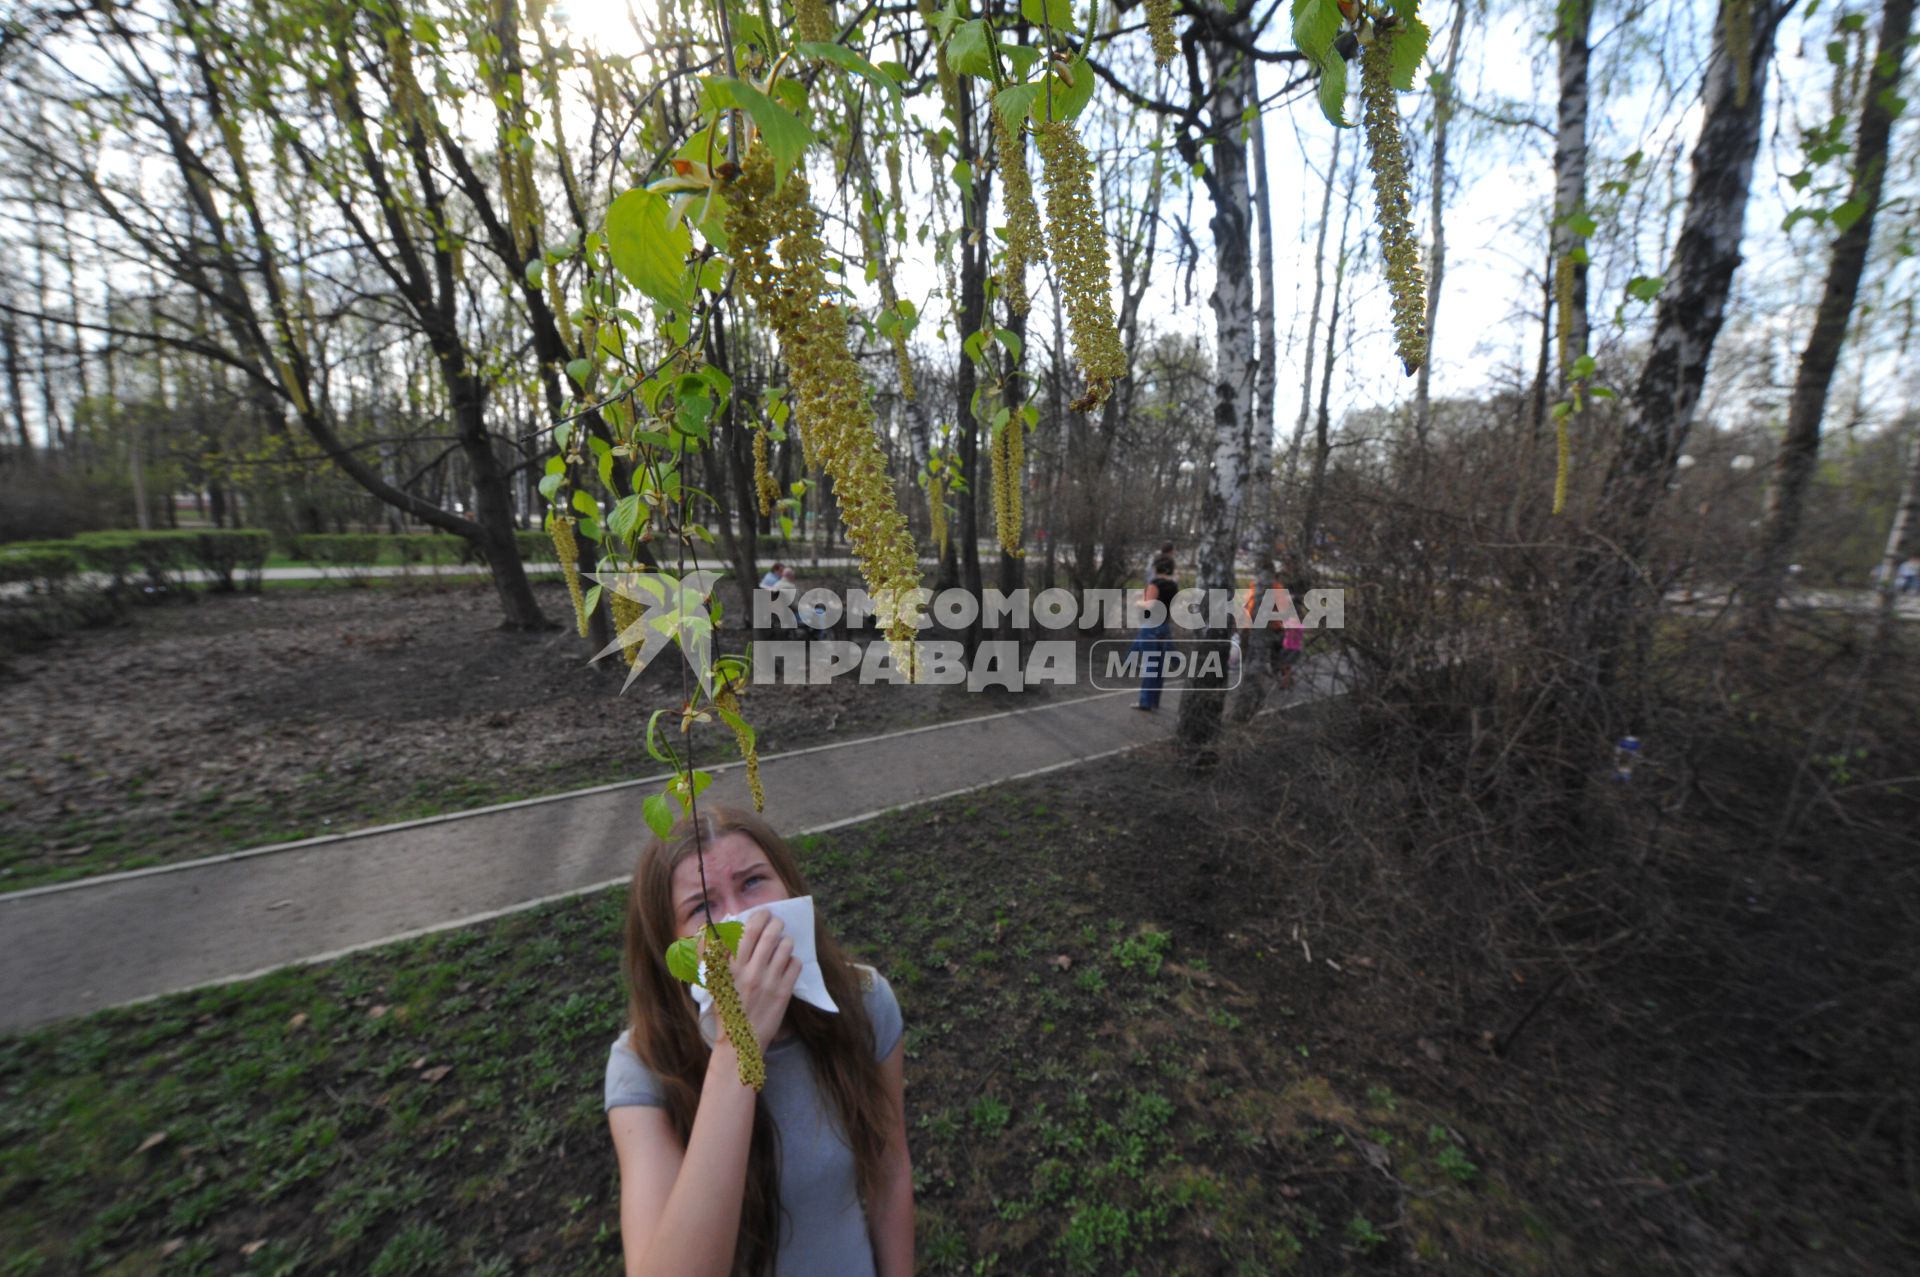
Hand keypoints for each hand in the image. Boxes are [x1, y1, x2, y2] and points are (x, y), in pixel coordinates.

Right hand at [724, 909, 800, 1052]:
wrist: (740, 1042)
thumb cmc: (725, 1009)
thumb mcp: (712, 982)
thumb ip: (711, 956)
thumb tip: (713, 931)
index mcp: (729, 966)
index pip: (748, 930)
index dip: (759, 916)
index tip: (762, 914)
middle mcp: (749, 971)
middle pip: (770, 933)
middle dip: (776, 923)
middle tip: (776, 924)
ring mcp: (768, 981)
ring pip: (785, 946)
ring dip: (785, 941)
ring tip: (782, 944)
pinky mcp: (783, 992)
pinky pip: (795, 964)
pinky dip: (793, 960)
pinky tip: (787, 964)